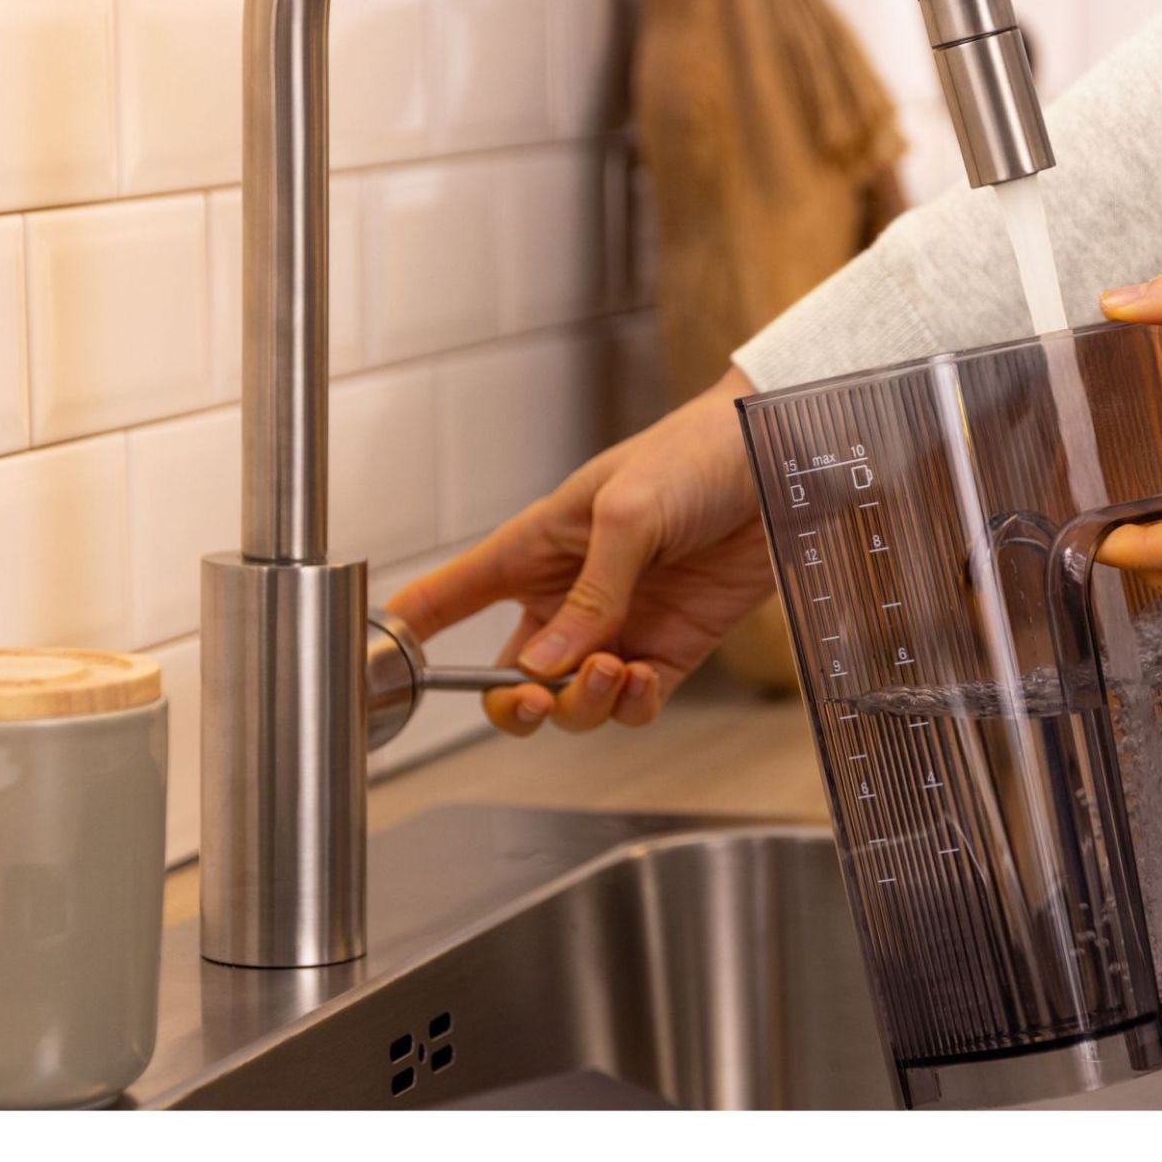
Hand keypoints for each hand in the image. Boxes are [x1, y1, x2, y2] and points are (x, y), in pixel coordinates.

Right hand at [386, 365, 771, 737]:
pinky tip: (640, 681)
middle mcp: (568, 595)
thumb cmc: (696, 454)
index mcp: (535, 548)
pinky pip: (634, 703)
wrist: (784, 460)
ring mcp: (620, 626)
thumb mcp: (629, 509)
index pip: (450, 596)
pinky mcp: (674, 646)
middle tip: (534, 697)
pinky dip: (630, 706)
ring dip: (581, 704)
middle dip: (512, 702)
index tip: (377, 676)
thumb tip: (548, 664)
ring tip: (610, 670)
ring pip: (572, 701)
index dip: (410, 638)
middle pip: (509, 676)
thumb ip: (590, 591)